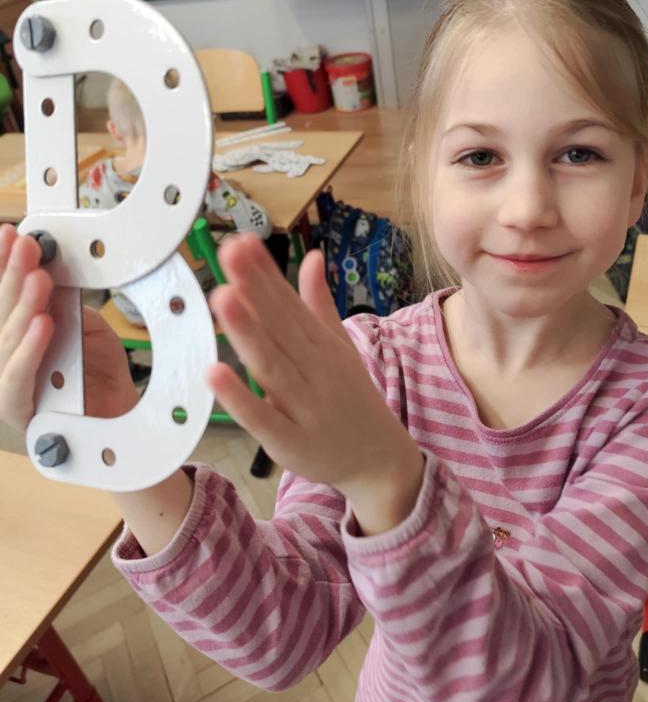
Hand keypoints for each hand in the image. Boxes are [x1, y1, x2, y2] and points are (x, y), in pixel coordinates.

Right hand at [0, 224, 137, 431]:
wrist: (121, 417)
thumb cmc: (98, 375)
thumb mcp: (85, 327)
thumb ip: (64, 304)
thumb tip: (51, 267)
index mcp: (17, 336)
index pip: (3, 299)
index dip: (3, 266)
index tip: (11, 235)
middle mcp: (5, 359)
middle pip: (0, 315)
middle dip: (11, 276)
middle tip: (26, 246)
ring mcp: (6, 386)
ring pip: (6, 343)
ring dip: (21, 307)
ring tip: (38, 279)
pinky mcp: (17, 411)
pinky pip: (17, 380)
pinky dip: (29, 350)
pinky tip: (42, 324)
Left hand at [207, 234, 423, 530]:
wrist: (379, 460)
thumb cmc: (350, 399)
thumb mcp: (339, 348)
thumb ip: (318, 304)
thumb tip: (312, 256)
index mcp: (323, 345)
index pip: (289, 304)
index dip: (265, 274)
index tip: (241, 242)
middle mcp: (315, 370)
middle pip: (280, 327)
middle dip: (254, 289)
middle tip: (230, 251)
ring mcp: (304, 406)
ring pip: (271, 365)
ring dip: (247, 332)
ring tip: (222, 296)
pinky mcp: (290, 442)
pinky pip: (264, 418)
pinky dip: (240, 398)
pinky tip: (214, 373)